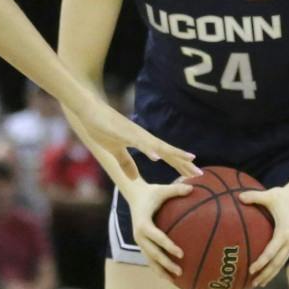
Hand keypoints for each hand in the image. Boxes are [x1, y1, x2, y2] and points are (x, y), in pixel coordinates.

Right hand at [63, 94, 197, 181]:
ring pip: (158, 146)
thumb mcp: (115, 151)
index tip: (194, 174)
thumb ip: (125, 163)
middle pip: (167, 151)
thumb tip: (134, 178)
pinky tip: (157, 156)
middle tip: (200, 173)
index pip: (165, 155)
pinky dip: (148, 149)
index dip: (179, 164)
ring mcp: (135, 134)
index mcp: (142, 142)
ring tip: (188, 160)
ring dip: (173, 154)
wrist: (88, 110)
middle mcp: (143, 137)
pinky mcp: (124, 132)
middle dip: (183, 162)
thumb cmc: (101, 128)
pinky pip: (138, 143)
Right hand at [120, 176, 197, 277]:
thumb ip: (176, 189)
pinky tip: (170, 277)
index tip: (181, 253)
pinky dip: (159, 268)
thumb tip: (193, 187)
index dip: (168, 246)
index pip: (156, 237)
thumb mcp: (162, 189)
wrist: (135, 197)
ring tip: (175, 280)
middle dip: (165, 264)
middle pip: (153, 253)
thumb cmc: (151, 192)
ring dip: (161, 270)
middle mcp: (139, 235)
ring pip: (150, 260)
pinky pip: (150, 259)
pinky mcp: (142, 244)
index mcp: (143, 223)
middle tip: (180, 271)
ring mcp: (139, 242)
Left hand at [236, 183, 288, 288]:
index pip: (272, 251)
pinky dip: (274, 267)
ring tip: (258, 284)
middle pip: (277, 262)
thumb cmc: (282, 196)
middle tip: (253, 283)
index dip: (262, 262)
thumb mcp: (269, 195)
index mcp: (284, 231)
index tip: (252, 269)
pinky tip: (265, 273)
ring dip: (270, 274)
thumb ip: (254, 196)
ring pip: (281, 263)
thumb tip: (239, 196)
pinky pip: (282, 258)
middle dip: (266, 274)